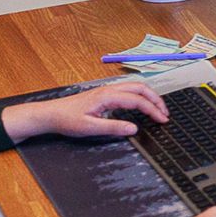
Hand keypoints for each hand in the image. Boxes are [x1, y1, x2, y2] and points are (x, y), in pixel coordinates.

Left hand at [2, 82, 166, 140]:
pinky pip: (128, 91)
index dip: (153, 110)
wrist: (50, 114)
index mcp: (108, 96)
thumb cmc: (67, 120)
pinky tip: (141, 107)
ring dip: (149, 97)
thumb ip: (113, 127)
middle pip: (141, 88)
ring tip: (158, 110)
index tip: (163, 120)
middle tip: (165, 114)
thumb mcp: (90, 128)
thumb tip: (134, 128)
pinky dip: (141, 97)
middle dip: (156, 100)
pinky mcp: (104, 94)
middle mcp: (109, 90)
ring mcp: (107, 90)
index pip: (138, 100)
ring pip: (135, 87)